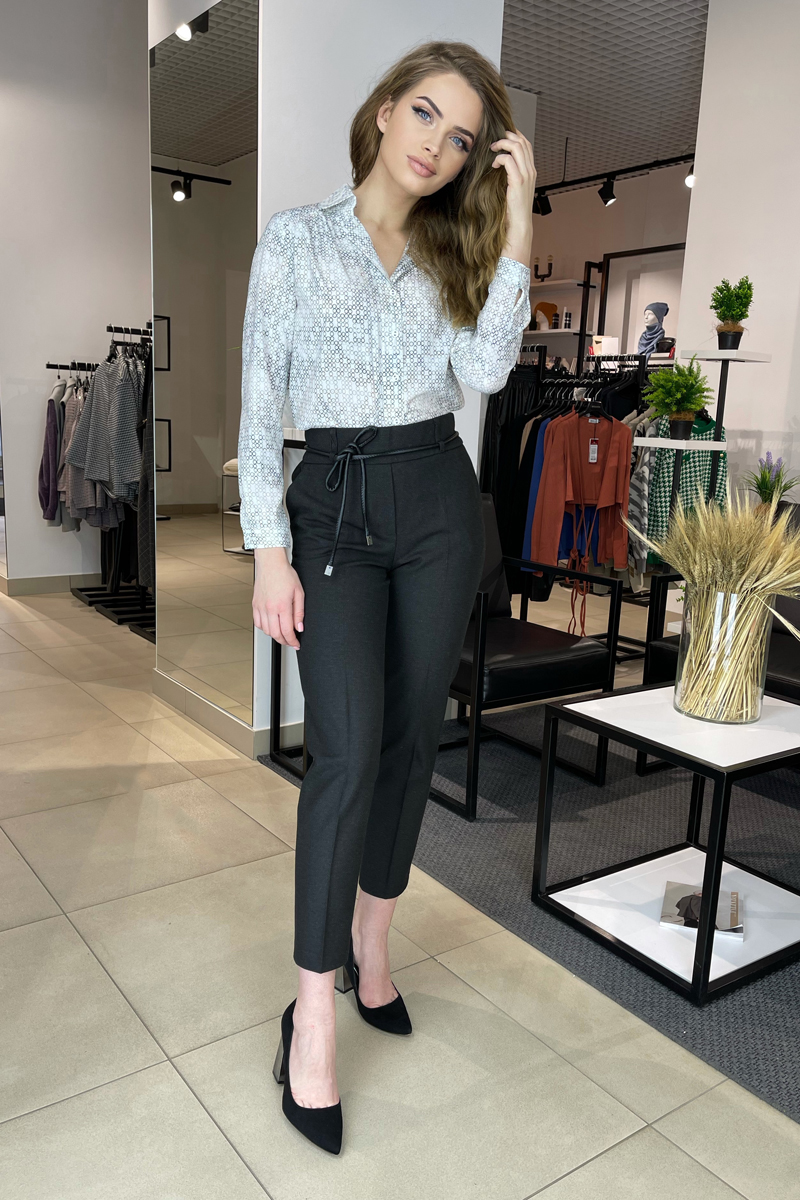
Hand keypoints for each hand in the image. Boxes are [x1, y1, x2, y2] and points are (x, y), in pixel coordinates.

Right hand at [252, 547, 304, 648]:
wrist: (271, 563)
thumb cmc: (285, 574)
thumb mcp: (299, 592)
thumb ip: (299, 612)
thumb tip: (299, 627)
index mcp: (282, 605)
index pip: (287, 631)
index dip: (292, 641)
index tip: (296, 644)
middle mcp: (269, 608)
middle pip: (275, 634)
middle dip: (284, 641)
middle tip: (290, 641)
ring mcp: (260, 607)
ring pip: (266, 630)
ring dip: (275, 635)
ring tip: (282, 634)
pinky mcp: (255, 605)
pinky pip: (257, 623)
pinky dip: (264, 628)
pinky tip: (271, 626)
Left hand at [490, 128, 535, 265]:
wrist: (519, 224)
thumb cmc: (513, 210)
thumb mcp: (514, 189)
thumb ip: (512, 176)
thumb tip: (501, 165)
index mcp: (531, 171)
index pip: (527, 145)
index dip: (516, 136)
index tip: (504, 135)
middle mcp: (531, 171)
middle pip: (522, 142)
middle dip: (508, 136)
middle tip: (495, 140)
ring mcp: (526, 175)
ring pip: (516, 147)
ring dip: (503, 144)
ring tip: (493, 148)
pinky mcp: (518, 181)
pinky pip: (508, 160)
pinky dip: (499, 158)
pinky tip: (493, 165)